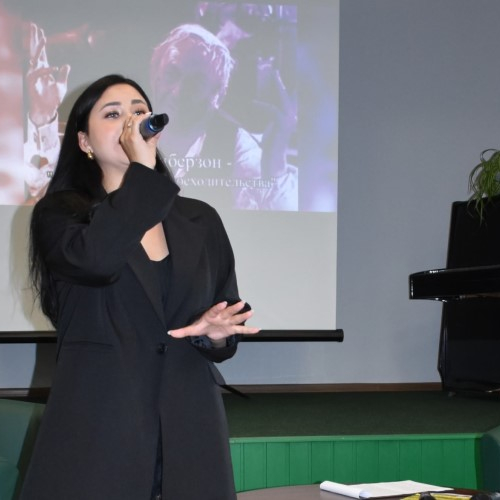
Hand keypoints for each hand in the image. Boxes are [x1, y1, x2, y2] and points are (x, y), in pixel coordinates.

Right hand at [26, 23, 69, 126]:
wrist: (48, 111)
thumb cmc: (53, 99)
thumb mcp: (61, 85)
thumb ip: (63, 75)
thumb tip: (66, 66)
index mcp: (44, 70)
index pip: (42, 53)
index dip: (41, 43)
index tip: (41, 32)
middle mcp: (37, 71)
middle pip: (35, 51)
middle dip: (34, 39)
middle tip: (34, 26)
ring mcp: (33, 76)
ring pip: (33, 58)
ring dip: (37, 49)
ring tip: (41, 38)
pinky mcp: (31, 84)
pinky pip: (37, 74)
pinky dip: (46, 71)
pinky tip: (54, 68)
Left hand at [119, 113, 159, 168]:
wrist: (140, 168)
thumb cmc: (147, 158)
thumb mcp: (152, 146)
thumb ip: (154, 136)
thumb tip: (158, 131)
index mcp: (133, 136)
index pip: (135, 121)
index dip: (142, 116)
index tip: (148, 115)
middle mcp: (126, 136)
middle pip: (129, 121)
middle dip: (136, 117)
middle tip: (144, 117)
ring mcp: (123, 139)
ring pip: (125, 124)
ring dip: (132, 121)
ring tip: (140, 120)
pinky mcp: (123, 142)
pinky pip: (124, 130)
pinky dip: (129, 126)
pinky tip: (135, 127)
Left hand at [168, 301, 259, 340]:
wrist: (209, 328)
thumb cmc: (201, 325)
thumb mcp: (192, 329)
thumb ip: (182, 331)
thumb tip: (169, 332)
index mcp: (211, 315)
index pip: (215, 310)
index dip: (219, 307)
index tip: (223, 302)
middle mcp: (221, 317)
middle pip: (228, 311)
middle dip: (234, 307)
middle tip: (241, 302)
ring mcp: (227, 322)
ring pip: (236, 318)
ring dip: (243, 315)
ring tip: (252, 312)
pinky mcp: (232, 328)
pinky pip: (241, 329)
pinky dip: (249, 330)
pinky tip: (258, 329)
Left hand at [255, 61, 296, 178]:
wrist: (273, 159)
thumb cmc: (270, 144)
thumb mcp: (268, 126)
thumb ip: (266, 115)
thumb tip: (253, 103)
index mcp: (290, 116)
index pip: (289, 97)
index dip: (285, 85)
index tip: (278, 73)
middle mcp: (292, 116)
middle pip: (289, 94)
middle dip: (283, 81)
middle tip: (275, 69)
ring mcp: (289, 120)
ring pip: (283, 98)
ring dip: (277, 86)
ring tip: (273, 75)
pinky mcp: (282, 124)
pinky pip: (272, 109)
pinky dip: (262, 105)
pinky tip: (252, 103)